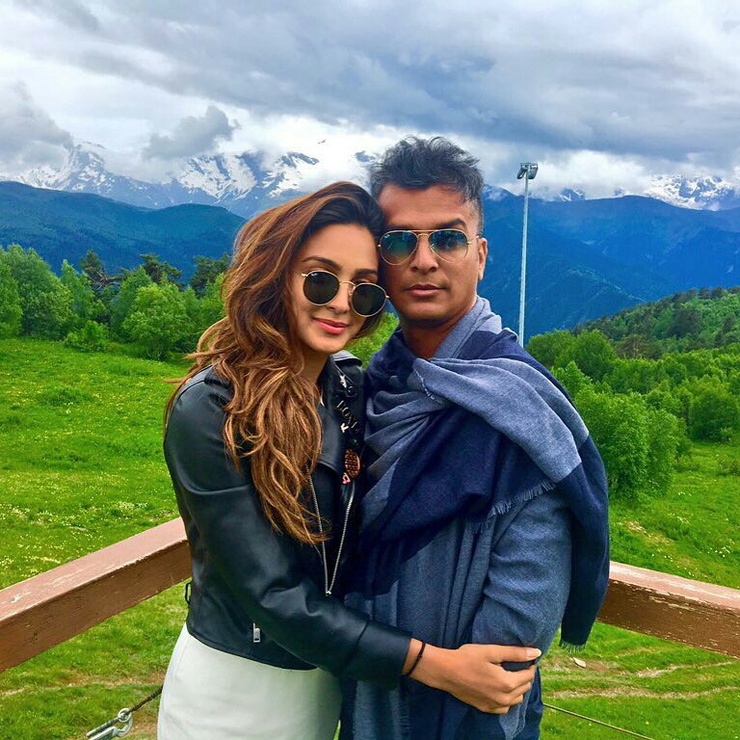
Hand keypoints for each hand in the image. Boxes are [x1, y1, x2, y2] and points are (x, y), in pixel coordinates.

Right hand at [410, 642, 539, 713]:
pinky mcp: (486, 709)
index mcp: (507, 683)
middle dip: (524, 676)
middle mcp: (504, 698)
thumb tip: (536, 652)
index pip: (528, 676)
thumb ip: (515, 653)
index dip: (530, 665)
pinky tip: (501, 689)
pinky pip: (505, 707)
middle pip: (524, 688)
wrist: (446, 672)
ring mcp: (495, 706)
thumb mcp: (492, 651)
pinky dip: (508, 699)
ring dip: (518, 688)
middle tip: (518, 665)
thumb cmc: (468, 657)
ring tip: (510, 675)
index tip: (526, 658)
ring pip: (516, 699)